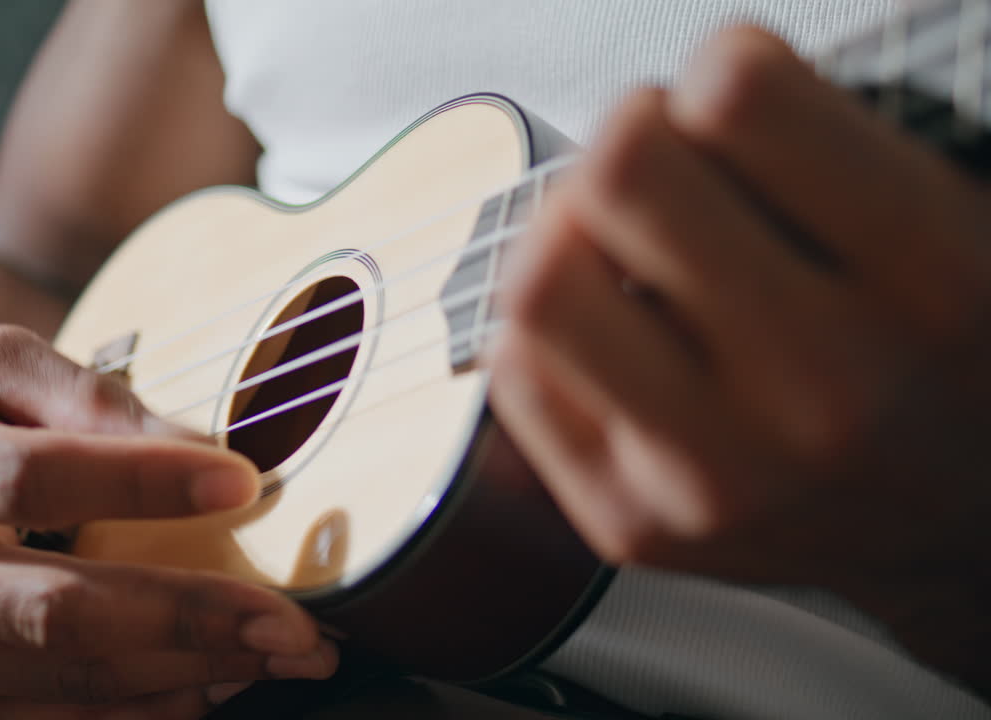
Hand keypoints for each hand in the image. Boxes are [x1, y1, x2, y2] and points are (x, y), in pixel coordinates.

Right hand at [0, 325, 336, 718]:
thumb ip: (93, 398)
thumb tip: (206, 454)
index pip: (32, 478)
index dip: (141, 483)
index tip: (243, 479)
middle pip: (54, 611)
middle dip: (187, 619)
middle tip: (295, 626)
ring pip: (65, 678)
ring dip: (188, 673)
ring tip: (287, 655)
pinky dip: (142, 712)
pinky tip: (218, 685)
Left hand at [491, 28, 989, 690]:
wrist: (963, 533)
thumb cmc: (952, 359)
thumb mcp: (960, 226)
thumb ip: (827, 148)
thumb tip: (680, 98)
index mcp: (933, 281)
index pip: (741, 101)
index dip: (720, 67)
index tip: (732, 96)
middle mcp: (822, 388)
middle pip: (618, 178)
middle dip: (627, 137)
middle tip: (661, 161)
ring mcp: (718, 473)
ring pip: (538, 284)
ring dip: (560, 232)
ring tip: (613, 242)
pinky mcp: (635, 523)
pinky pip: (515, 373)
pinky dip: (541, 327)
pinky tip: (606, 327)